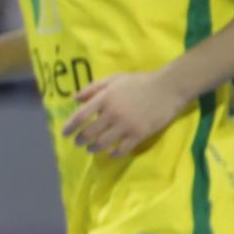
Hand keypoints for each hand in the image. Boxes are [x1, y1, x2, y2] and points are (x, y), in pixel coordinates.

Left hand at [61, 70, 189, 158]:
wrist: (168, 88)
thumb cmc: (139, 82)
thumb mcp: (113, 79)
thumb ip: (93, 89)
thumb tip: (75, 99)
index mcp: (104, 99)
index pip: (80, 116)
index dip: (70, 127)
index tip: (64, 134)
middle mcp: (112, 113)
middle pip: (90, 132)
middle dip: (80, 140)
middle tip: (77, 143)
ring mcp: (126, 124)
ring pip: (104, 142)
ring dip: (94, 148)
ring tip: (90, 149)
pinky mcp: (140, 133)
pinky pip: (123, 149)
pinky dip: (114, 154)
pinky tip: (110, 154)